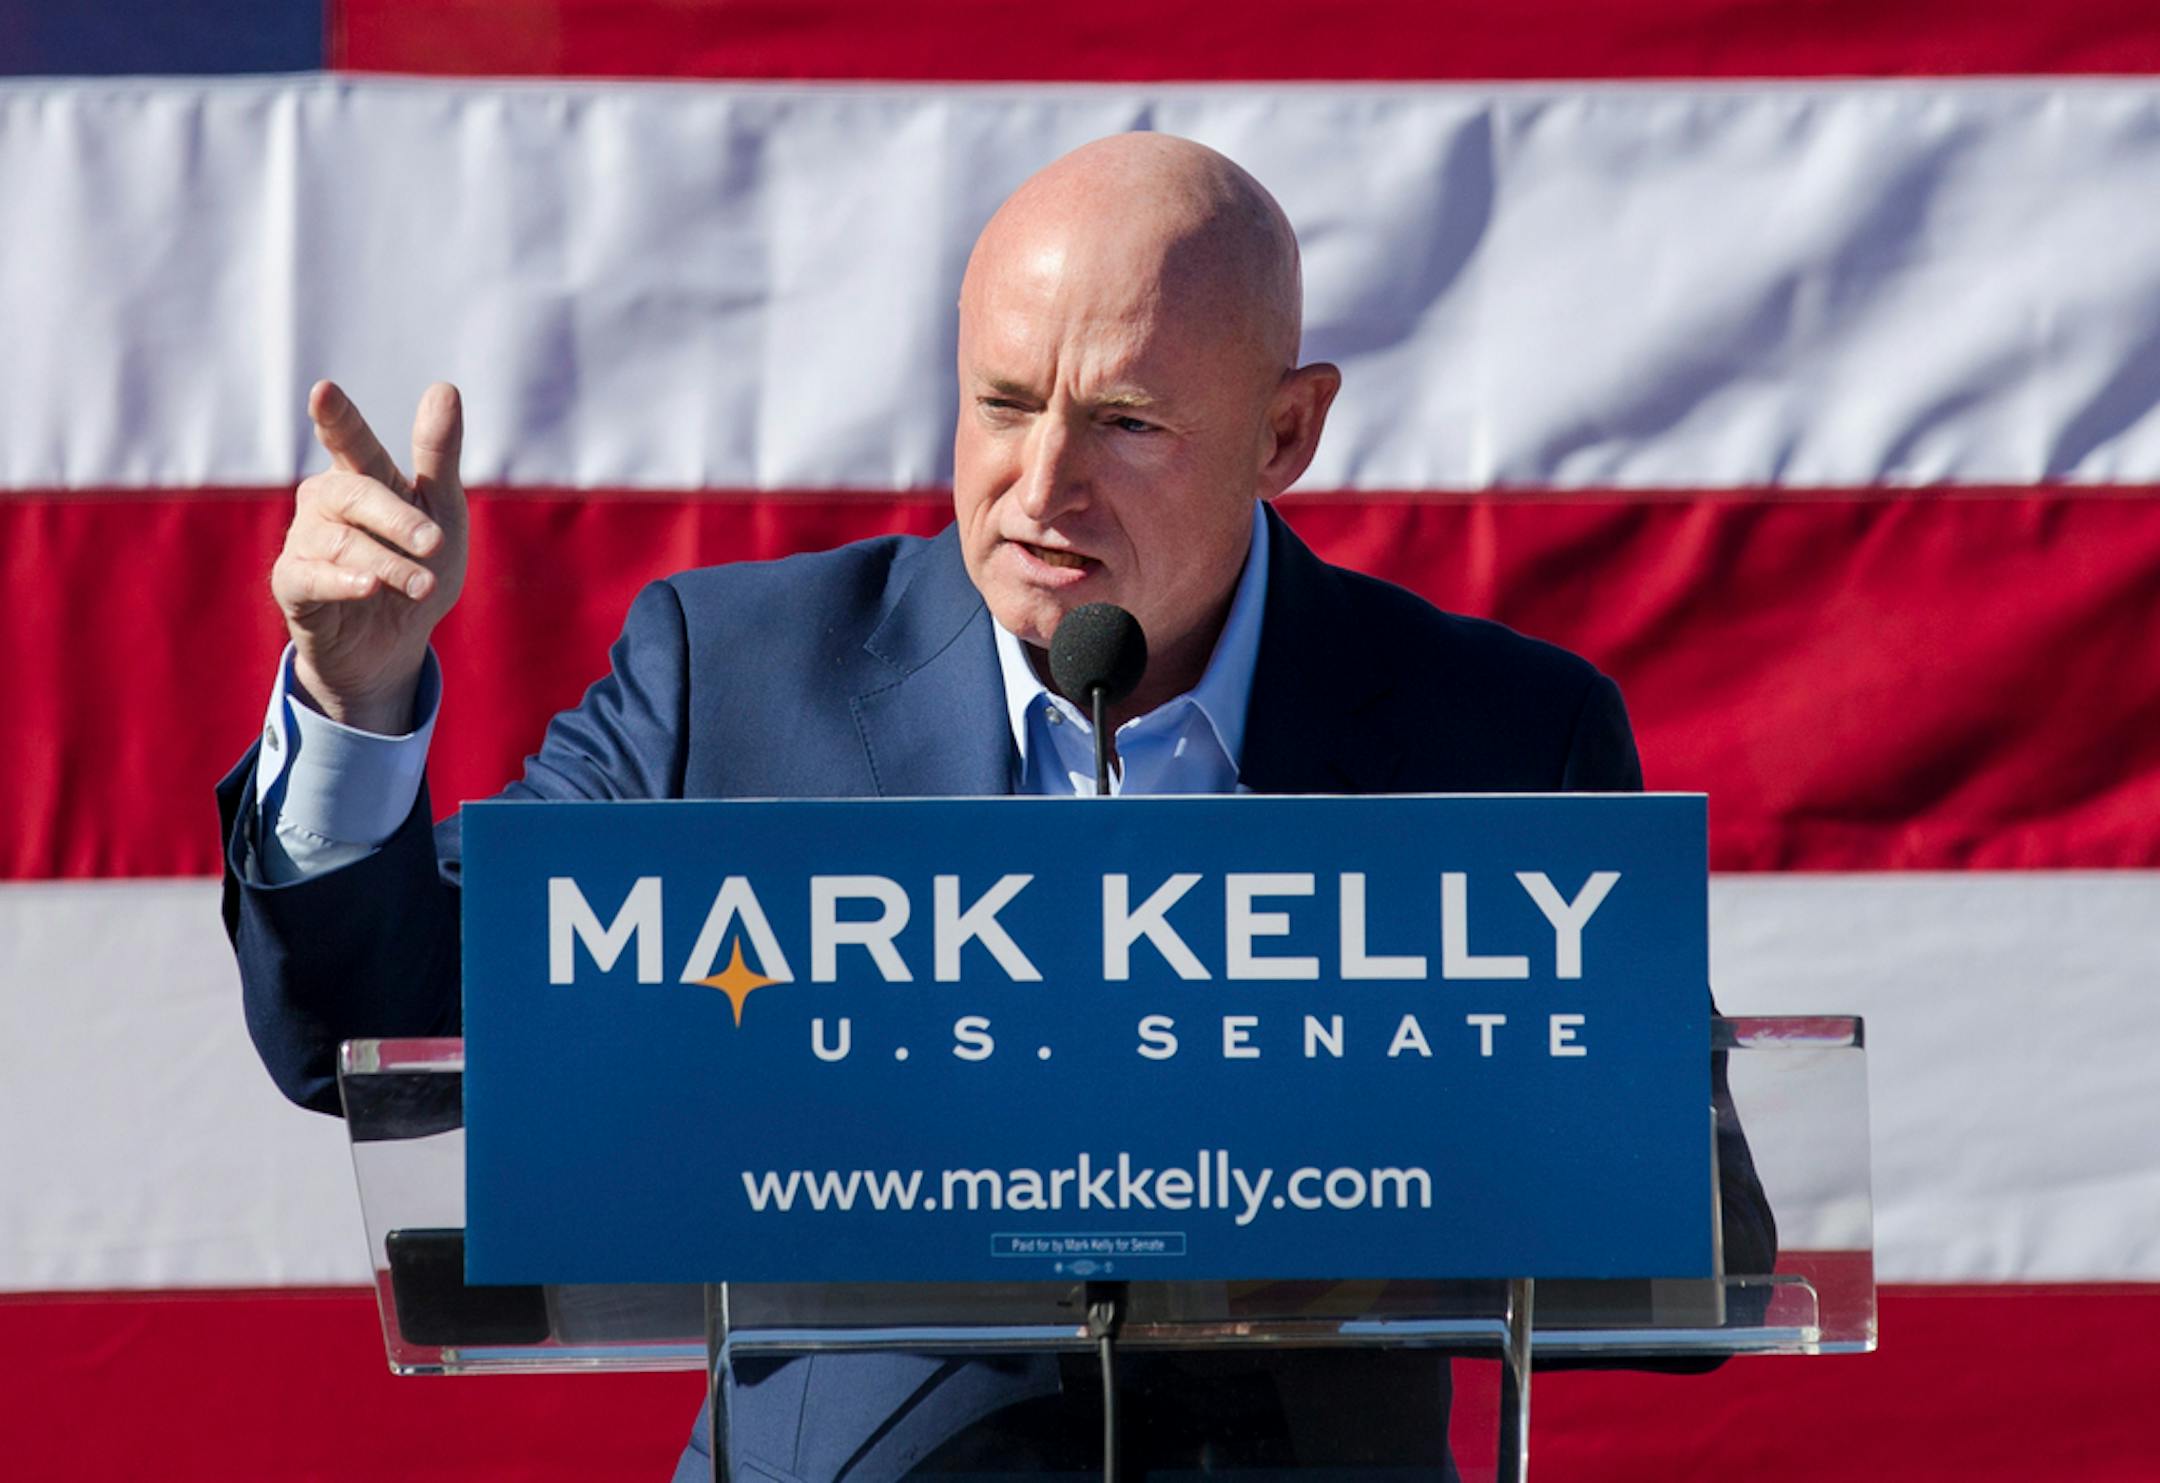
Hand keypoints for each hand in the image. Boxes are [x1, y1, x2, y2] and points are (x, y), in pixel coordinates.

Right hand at [271, 381, 468, 733]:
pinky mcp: (292, 584)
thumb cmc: (417, 563)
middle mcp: (324, 501)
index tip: (323, 391)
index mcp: (360, 475)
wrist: (395, 641)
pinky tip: (368, 587)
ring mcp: (304, 541)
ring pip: (341, 541)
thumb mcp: (441, 509)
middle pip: (353, 493)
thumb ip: (438, 454)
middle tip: (435, 543)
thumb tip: (444, 387)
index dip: (336, 416)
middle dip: (398, 518)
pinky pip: (310, 577)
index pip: (347, 439)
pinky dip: (342, 581)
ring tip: (423, 584)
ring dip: (389, 564)